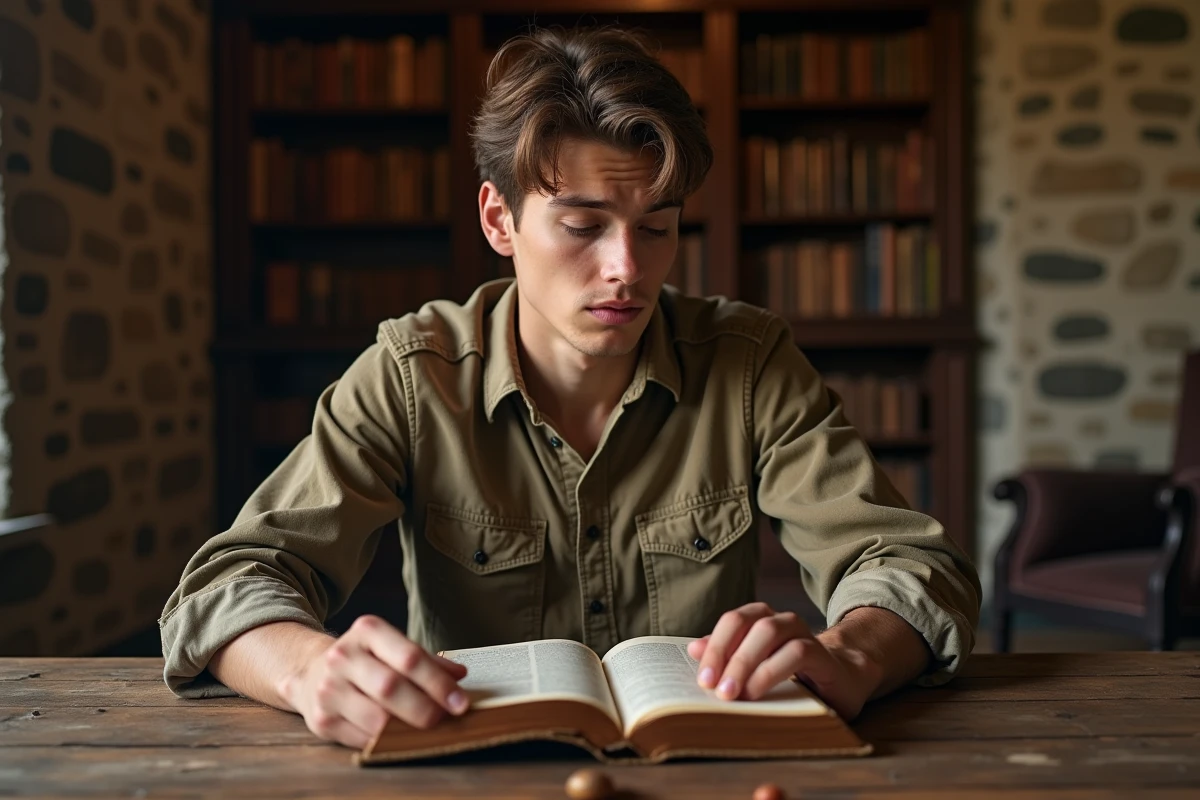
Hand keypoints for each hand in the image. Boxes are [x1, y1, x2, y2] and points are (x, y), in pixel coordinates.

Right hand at [277, 615, 468, 747]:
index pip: (410, 658)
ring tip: (426, 732)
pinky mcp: (321, 720)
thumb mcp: (392, 648)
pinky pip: (362, 738)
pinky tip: (399, 740)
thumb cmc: (366, 660)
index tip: (461, 703)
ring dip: (407, 729)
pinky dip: (386, 743)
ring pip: (376, 718)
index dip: (439, 683)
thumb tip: (459, 675)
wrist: (311, 671)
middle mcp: (343, 656)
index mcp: (368, 631)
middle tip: (446, 720)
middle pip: (391, 688)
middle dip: (425, 709)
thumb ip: (426, 661)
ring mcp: (328, 689)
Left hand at [687, 602, 881, 720]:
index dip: (714, 647)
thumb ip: (727, 656)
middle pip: (745, 622)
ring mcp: (802, 632)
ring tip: (732, 693)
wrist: (840, 680)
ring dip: (745, 662)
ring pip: (768, 631)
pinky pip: (795, 652)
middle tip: (712, 687)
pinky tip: (757, 692)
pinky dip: (771, 671)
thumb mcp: (754, 668)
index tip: (702, 679)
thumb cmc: (791, 675)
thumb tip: (693, 648)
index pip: (732, 622)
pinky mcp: (821, 652)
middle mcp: (780, 620)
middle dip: (725, 654)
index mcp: (760, 619)